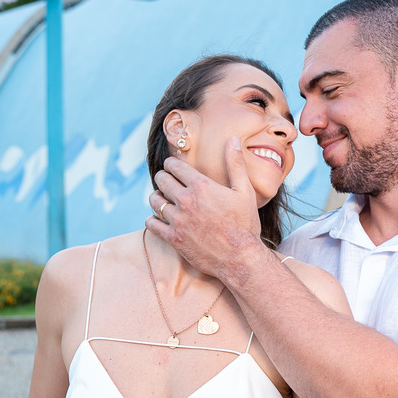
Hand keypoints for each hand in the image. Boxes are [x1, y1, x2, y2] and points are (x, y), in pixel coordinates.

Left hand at [145, 136, 264, 281]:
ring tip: (162, 199)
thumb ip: (235, 163)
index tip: (172, 166)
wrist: (241, 258)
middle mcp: (186, 201)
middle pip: (161, 181)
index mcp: (202, 186)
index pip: (175, 166)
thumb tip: (233, 139)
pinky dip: (152, 219)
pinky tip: (157, 219)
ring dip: (156, 197)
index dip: (171, 164)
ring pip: (154, 201)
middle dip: (163, 178)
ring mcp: (178, 220)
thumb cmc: (245, 224)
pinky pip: (152, 223)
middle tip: (165, 181)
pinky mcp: (173, 238)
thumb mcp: (244, 191)